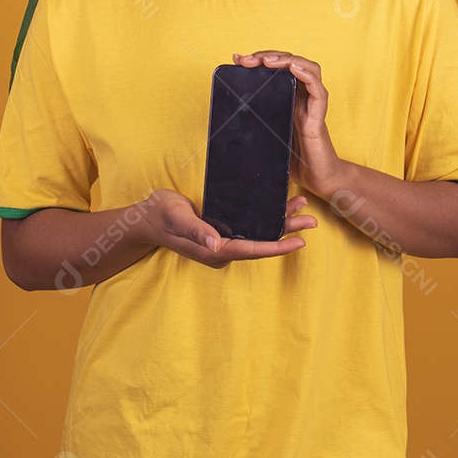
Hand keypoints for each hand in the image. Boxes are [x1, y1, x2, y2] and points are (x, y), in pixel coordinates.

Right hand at [139, 189, 316, 269]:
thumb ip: (196, 231)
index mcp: (214, 251)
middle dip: (287, 233)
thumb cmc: (161, 216)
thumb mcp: (178, 219)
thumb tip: (216, 245)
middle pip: (261, 243)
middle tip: (311, 222)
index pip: (251, 250)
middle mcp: (222, 249)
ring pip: (258, 234)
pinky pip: (249, 227)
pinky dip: (266, 218)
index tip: (299, 242)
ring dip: (280, 223)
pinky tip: (279, 206)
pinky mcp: (222, 231)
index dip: (276, 246)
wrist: (146, 218)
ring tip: (302, 209)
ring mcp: (223, 241)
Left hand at [232, 51, 342, 197]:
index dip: (259, 59)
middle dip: (268, 55)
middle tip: (247, 60)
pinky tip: (294, 68)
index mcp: (290, 98)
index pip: (278, 68)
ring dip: (287, 60)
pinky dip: (307, 74)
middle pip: (290, 63)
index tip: (239, 59)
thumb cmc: (296, 160)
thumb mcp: (268, 137)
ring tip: (268, 60)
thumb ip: (256, 126)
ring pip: (307, 69)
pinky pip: (318, 89)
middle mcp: (303, 97)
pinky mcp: (319, 116)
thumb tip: (229, 122)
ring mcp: (312, 105)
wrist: (319, 180)